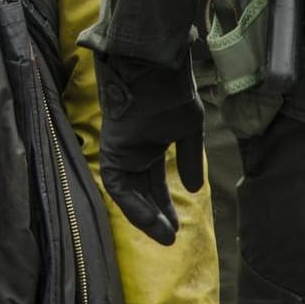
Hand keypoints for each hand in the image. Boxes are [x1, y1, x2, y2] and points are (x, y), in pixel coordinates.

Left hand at [95, 52, 204, 245]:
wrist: (155, 67)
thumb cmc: (172, 91)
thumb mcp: (188, 129)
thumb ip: (188, 159)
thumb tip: (193, 189)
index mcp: (149, 141)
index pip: (153, 179)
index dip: (162, 202)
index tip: (176, 224)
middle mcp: (132, 147)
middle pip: (140, 188)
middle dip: (154, 214)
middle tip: (170, 236)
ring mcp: (120, 148)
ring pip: (127, 191)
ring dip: (144, 215)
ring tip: (164, 234)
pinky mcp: (111, 149)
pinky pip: (117, 185)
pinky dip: (133, 204)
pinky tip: (150, 219)